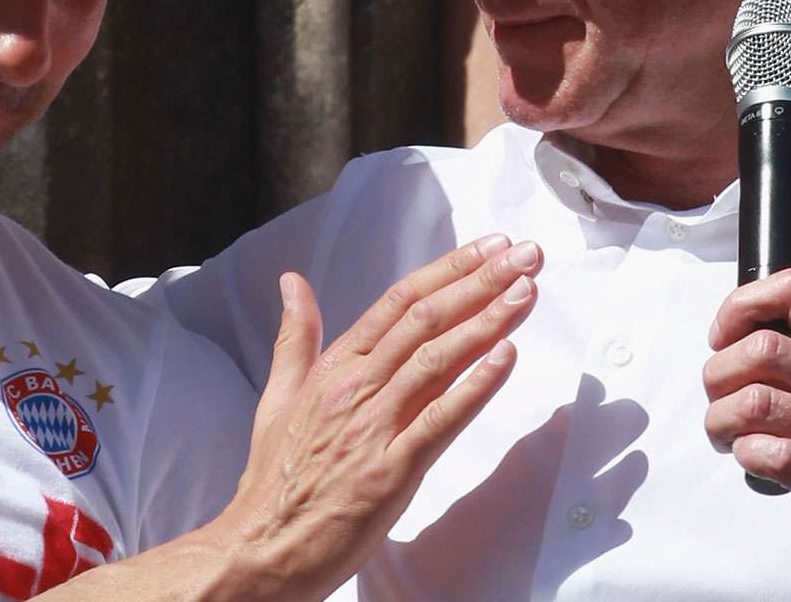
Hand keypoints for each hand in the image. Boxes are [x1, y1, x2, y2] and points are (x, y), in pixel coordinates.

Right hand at [206, 234, 541, 599]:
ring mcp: (374, 426)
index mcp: (334, 366)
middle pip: (425, 319)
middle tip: (524, 256)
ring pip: (437, 359)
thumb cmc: (276, 476)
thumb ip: (295, 337)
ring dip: (486, 321)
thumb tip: (292, 282)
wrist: (265, 543)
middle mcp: (355, 387)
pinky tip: (506, 357)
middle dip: (481, 282)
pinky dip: (475, 386)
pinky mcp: (391, 469)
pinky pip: (440, 419)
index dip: (449, 270)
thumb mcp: (279, 395)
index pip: (399, 301)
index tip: (489, 248)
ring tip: (525, 292)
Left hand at [702, 269, 790, 600]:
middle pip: (760, 348)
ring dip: (720, 420)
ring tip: (727, 435)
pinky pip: (769, 453)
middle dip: (717, 374)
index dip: (740, 307)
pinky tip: (752, 459)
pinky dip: (745, 453)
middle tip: (720, 400)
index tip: (724, 338)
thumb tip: (742, 334)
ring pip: (752, 401)